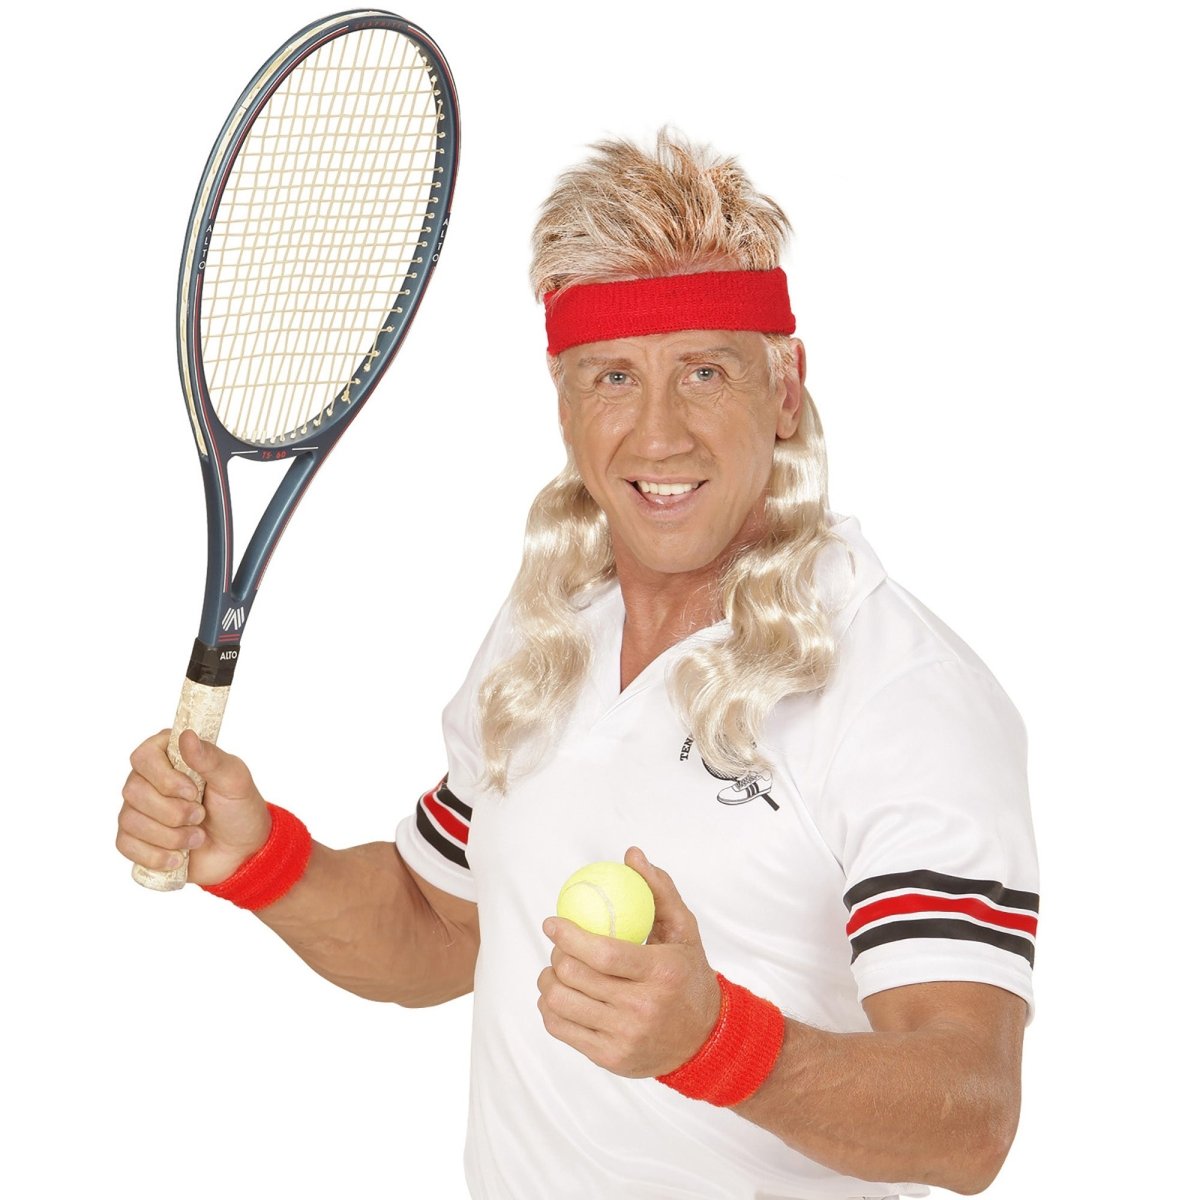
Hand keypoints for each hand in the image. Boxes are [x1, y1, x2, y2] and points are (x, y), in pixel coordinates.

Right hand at [117, 729, 270, 885]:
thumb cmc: (239, 808)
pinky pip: (125, 845)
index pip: (144, 756)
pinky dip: (155, 855)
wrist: (242, 851)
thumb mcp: (234, 780)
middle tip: (200, 816)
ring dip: (170, 835)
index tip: (193, 791)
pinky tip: (178, 857)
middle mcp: (149, 780)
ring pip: (129, 820)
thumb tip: (186, 735)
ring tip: (197, 837)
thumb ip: (211, 758)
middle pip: (133, 790)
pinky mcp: (137, 839)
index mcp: (171, 756)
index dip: (165, 778)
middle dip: (172, 811)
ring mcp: (140, 810)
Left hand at [537, 847, 720, 1077]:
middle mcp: (643, 1008)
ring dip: (548, 980)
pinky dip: (550, 1008)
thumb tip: (631, 855)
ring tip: (556, 969)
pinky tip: (560, 994)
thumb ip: (658, 890)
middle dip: (557, 955)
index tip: (552, 923)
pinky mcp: (611, 1058)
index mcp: (662, 972)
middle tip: (558, 945)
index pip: (604, 954)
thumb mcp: (684, 930)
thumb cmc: (688, 975)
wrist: (704, 1040)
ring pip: (562, 1004)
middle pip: (576, 976)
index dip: (570, 936)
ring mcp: (625, 1037)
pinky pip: (561, 1030)